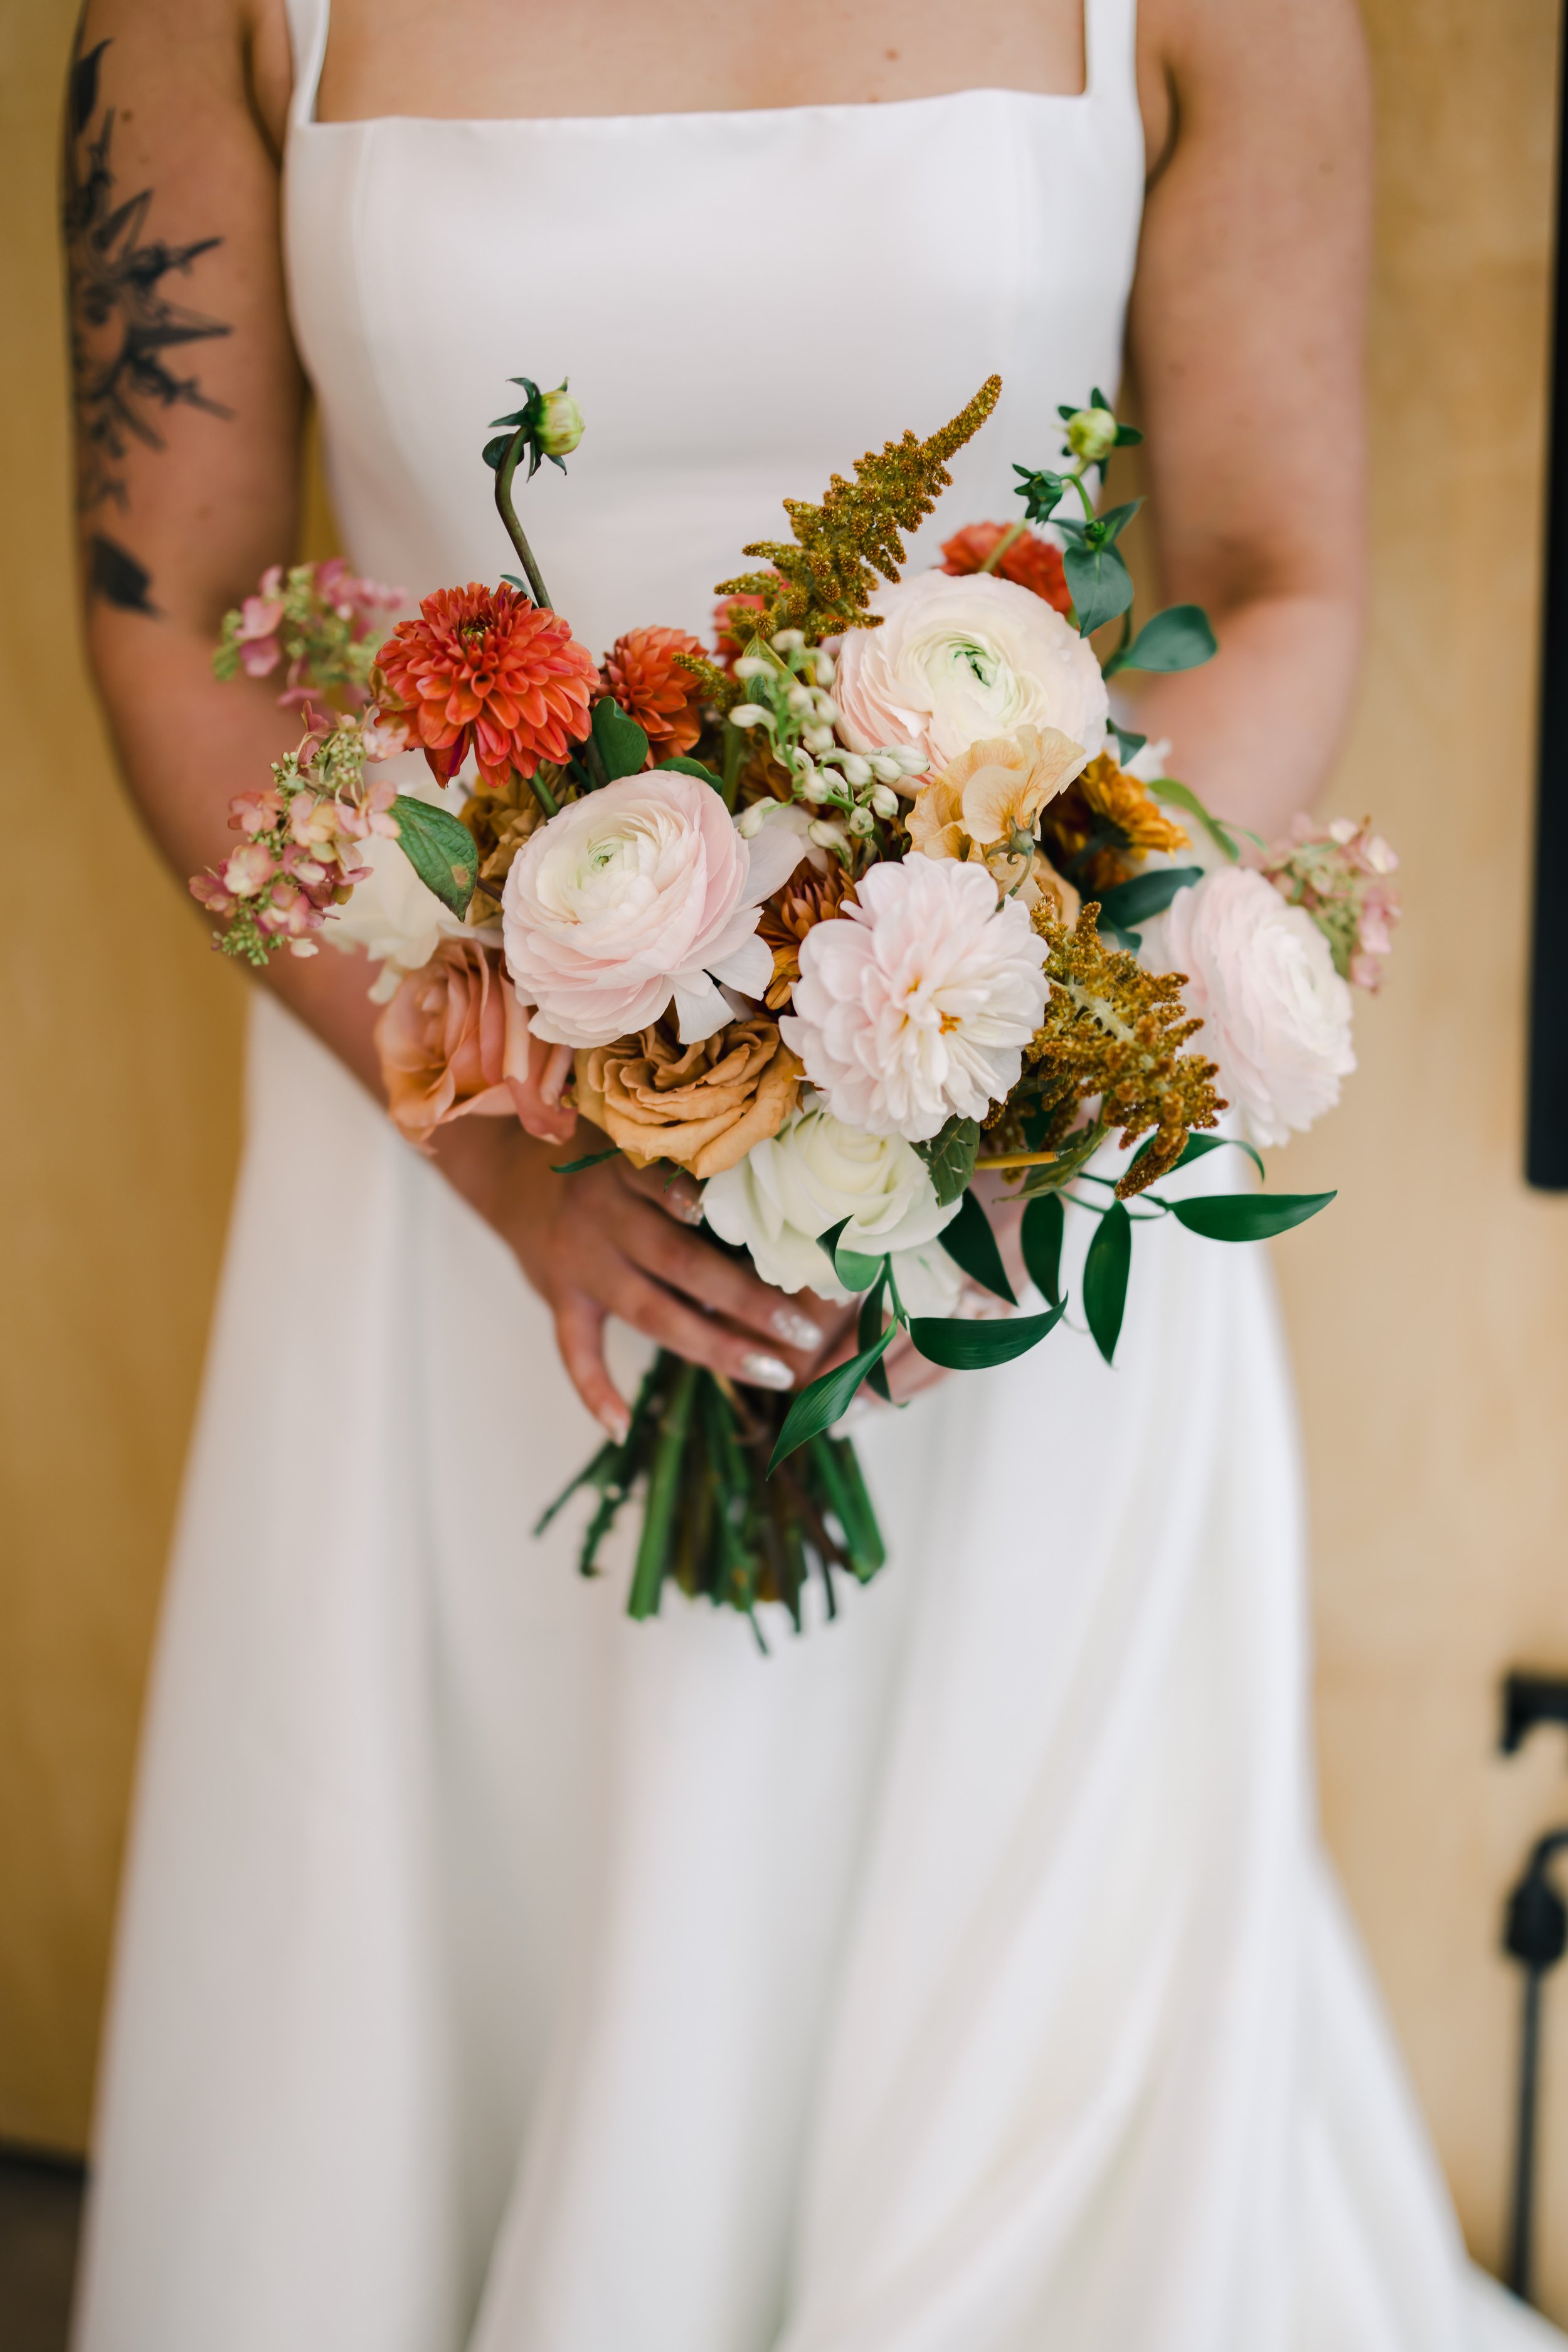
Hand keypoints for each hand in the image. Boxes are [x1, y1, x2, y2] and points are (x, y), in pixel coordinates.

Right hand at [432, 1115, 854, 1437]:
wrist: (515, 1174)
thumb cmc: (610, 1165)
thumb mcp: (648, 1151)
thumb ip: (701, 1176)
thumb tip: (792, 1220)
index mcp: (636, 1171)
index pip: (699, 1202)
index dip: (749, 1231)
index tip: (805, 1259)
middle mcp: (607, 1215)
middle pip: (683, 1263)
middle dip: (749, 1301)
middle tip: (805, 1332)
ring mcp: (581, 1260)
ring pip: (650, 1310)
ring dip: (713, 1346)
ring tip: (772, 1372)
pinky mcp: (560, 1298)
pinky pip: (574, 1351)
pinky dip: (594, 1392)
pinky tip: (621, 1429)